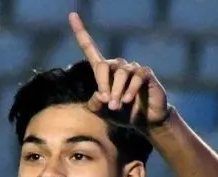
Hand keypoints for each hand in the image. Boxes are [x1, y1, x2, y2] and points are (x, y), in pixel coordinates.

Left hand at [69, 12, 170, 129]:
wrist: (143, 121)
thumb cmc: (120, 114)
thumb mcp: (101, 112)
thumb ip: (94, 104)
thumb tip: (99, 94)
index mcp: (102, 71)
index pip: (89, 47)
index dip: (80, 32)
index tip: (72, 14)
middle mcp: (117, 65)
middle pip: (103, 66)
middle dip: (103, 86)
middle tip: (107, 103)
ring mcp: (132, 68)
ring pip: (120, 74)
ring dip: (117, 92)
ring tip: (117, 106)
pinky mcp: (145, 73)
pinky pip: (136, 77)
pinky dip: (130, 89)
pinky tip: (127, 100)